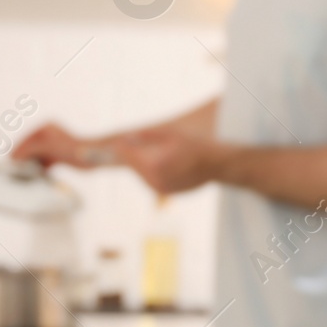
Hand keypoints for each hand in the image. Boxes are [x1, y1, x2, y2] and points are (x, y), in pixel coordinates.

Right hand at [12, 123, 109, 169]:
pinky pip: (44, 163)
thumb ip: (30, 150)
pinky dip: (39, 170)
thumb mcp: (49, 147)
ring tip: (22, 176)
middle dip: (22, 160)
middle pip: (29, 149)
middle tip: (13, 172)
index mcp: (46, 129)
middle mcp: (49, 135)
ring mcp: (54, 146)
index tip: (9, 164)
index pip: (25, 142)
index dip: (17, 153)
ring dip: (30, 166)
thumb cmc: (75, 149)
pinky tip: (35, 177)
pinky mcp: (59, 157)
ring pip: (36, 157)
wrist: (96, 155)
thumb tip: (14, 156)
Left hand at [110, 125, 233, 193]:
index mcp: (154, 164)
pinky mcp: (166, 192)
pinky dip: (151, 172)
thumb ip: (147, 136)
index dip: (119, 148)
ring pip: (141, 174)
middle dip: (130, 155)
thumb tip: (127, 137)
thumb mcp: (171, 134)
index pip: (128, 156)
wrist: (217, 165)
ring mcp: (161, 188)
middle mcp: (155, 180)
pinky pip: (151, 180)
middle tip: (123, 146)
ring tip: (147, 153)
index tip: (109, 144)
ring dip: (141, 164)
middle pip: (133, 166)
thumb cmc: (196, 145)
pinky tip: (160, 162)